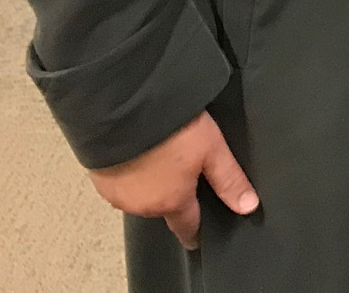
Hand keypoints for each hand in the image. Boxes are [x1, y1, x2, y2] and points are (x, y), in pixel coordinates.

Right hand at [89, 111, 257, 249]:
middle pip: (165, 207)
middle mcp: (142, 205)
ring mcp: (117, 194)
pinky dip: (131, 173)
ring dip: (151, 183)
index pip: (187, 227)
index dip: (195, 231)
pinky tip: (139, 153)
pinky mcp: (100, 180)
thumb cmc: (169, 129)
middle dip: (174, 193)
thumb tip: (248, 205)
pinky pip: (121, 183)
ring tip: (162, 154)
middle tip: (183, 167)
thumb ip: (229, 179)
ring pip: (142, 195)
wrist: (123, 111)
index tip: (197, 237)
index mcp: (171, 202)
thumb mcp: (211, 149)